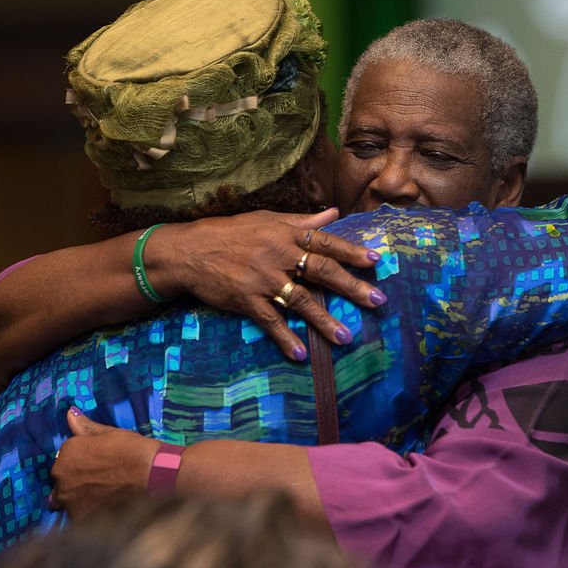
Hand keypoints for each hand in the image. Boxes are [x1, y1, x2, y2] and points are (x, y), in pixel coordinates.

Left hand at [49, 408, 158, 519]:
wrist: (152, 476)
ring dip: (78, 499)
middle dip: (76, 481)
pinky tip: (105, 510)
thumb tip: (69, 413)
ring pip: (67, 501)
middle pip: (63, 480)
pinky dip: (87, 514)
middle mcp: (61, 477)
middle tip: (101, 481)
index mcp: (67, 453)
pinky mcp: (79, 519)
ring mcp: (69, 500)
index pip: (66, 457)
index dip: (83, 461)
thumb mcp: (110, 434)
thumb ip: (85, 427)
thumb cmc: (133, 451)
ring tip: (103, 498)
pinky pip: (77, 517)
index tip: (99, 464)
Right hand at [150, 208, 386, 360]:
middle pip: (322, 271)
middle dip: (352, 287)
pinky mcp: (246, 299)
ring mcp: (263, 278)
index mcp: (286, 234)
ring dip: (324, 321)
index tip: (375, 261)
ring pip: (301, 300)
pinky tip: (298, 353)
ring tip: (345, 338)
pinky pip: (270, 321)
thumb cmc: (231, 233)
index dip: (351, 252)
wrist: (189, 250)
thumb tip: (333, 214)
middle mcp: (278, 255)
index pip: (325, 241)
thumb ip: (303, 221)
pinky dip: (284, 338)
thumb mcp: (267, 220)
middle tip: (377, 301)